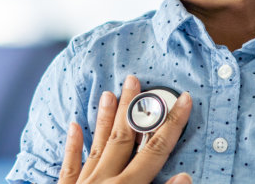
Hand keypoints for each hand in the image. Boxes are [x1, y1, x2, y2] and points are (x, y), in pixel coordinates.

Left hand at [59, 75, 192, 183]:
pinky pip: (69, 165)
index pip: (156, 150)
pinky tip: (74, 126)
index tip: (184, 100)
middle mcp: (105, 180)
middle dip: (132, 109)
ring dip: (105, 119)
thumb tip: (185, 175)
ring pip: (97, 145)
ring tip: (109, 94)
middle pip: (123, 138)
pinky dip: (72, 145)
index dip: (172, 125)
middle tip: (134, 80)